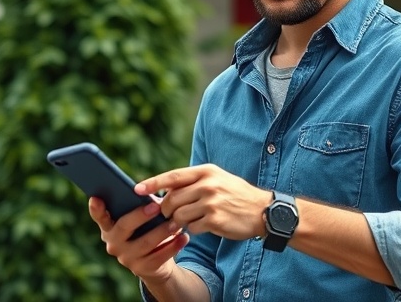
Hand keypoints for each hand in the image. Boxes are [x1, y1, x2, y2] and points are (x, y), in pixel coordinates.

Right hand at [88, 196, 188, 282]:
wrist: (155, 262)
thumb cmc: (146, 229)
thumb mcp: (140, 218)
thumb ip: (139, 205)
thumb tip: (150, 190)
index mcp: (109, 226)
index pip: (99, 216)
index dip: (96, 208)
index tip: (96, 198)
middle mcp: (113, 243)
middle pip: (124, 226)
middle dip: (140, 215)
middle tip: (156, 206)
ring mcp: (126, 258)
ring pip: (145, 242)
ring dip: (162, 231)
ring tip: (176, 221)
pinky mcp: (141, 269)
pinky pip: (159, 257)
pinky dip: (173, 246)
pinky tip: (183, 237)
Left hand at [136, 164, 271, 239]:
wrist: (264, 211)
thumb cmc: (235, 195)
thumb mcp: (217, 179)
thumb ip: (193, 182)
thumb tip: (164, 192)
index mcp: (206, 171)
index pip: (173, 176)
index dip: (153, 183)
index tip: (137, 190)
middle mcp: (207, 184)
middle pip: (172, 199)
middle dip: (166, 209)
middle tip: (169, 214)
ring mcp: (211, 202)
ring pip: (178, 215)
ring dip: (178, 221)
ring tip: (186, 221)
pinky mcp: (215, 220)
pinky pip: (191, 228)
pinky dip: (192, 230)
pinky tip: (202, 226)